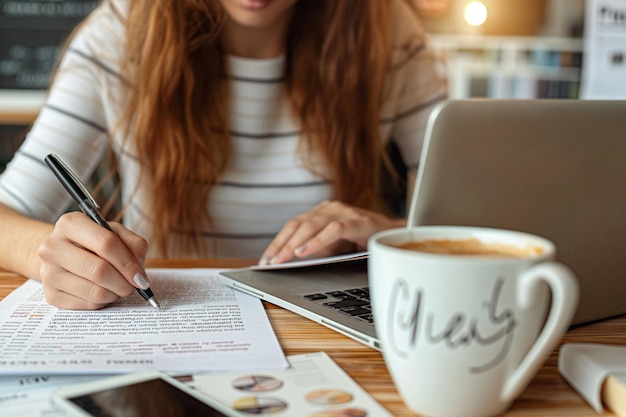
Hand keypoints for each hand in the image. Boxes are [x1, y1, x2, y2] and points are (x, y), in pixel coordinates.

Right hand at [36, 212, 148, 309]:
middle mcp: (53, 247)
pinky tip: (103, 291)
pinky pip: (88, 305)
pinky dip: (104, 302)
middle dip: (124, 283)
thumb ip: (134, 245)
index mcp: (71, 224)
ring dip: (116, 294)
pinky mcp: (51, 295)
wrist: (62, 255)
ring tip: (119, 287)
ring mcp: (48, 273)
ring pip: (95, 292)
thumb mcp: (115, 232)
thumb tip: (139, 274)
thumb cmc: (94, 242)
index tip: (141, 277)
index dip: (128, 263)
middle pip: (99, 271)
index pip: (106, 243)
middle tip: (134, 286)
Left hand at [260, 200, 405, 264]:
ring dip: (294, 244)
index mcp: (322, 212)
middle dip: (281, 245)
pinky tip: (305, 251)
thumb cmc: (364, 241)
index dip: (277, 241)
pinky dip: (317, 241)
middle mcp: (330, 208)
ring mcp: (344, 212)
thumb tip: (293, 258)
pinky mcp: (358, 220)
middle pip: (298, 224)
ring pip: (311, 225)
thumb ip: (317, 249)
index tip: (266, 259)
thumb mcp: (336, 246)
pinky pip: (333, 230)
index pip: (294, 225)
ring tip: (282, 259)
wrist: (397, 235)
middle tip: (269, 262)